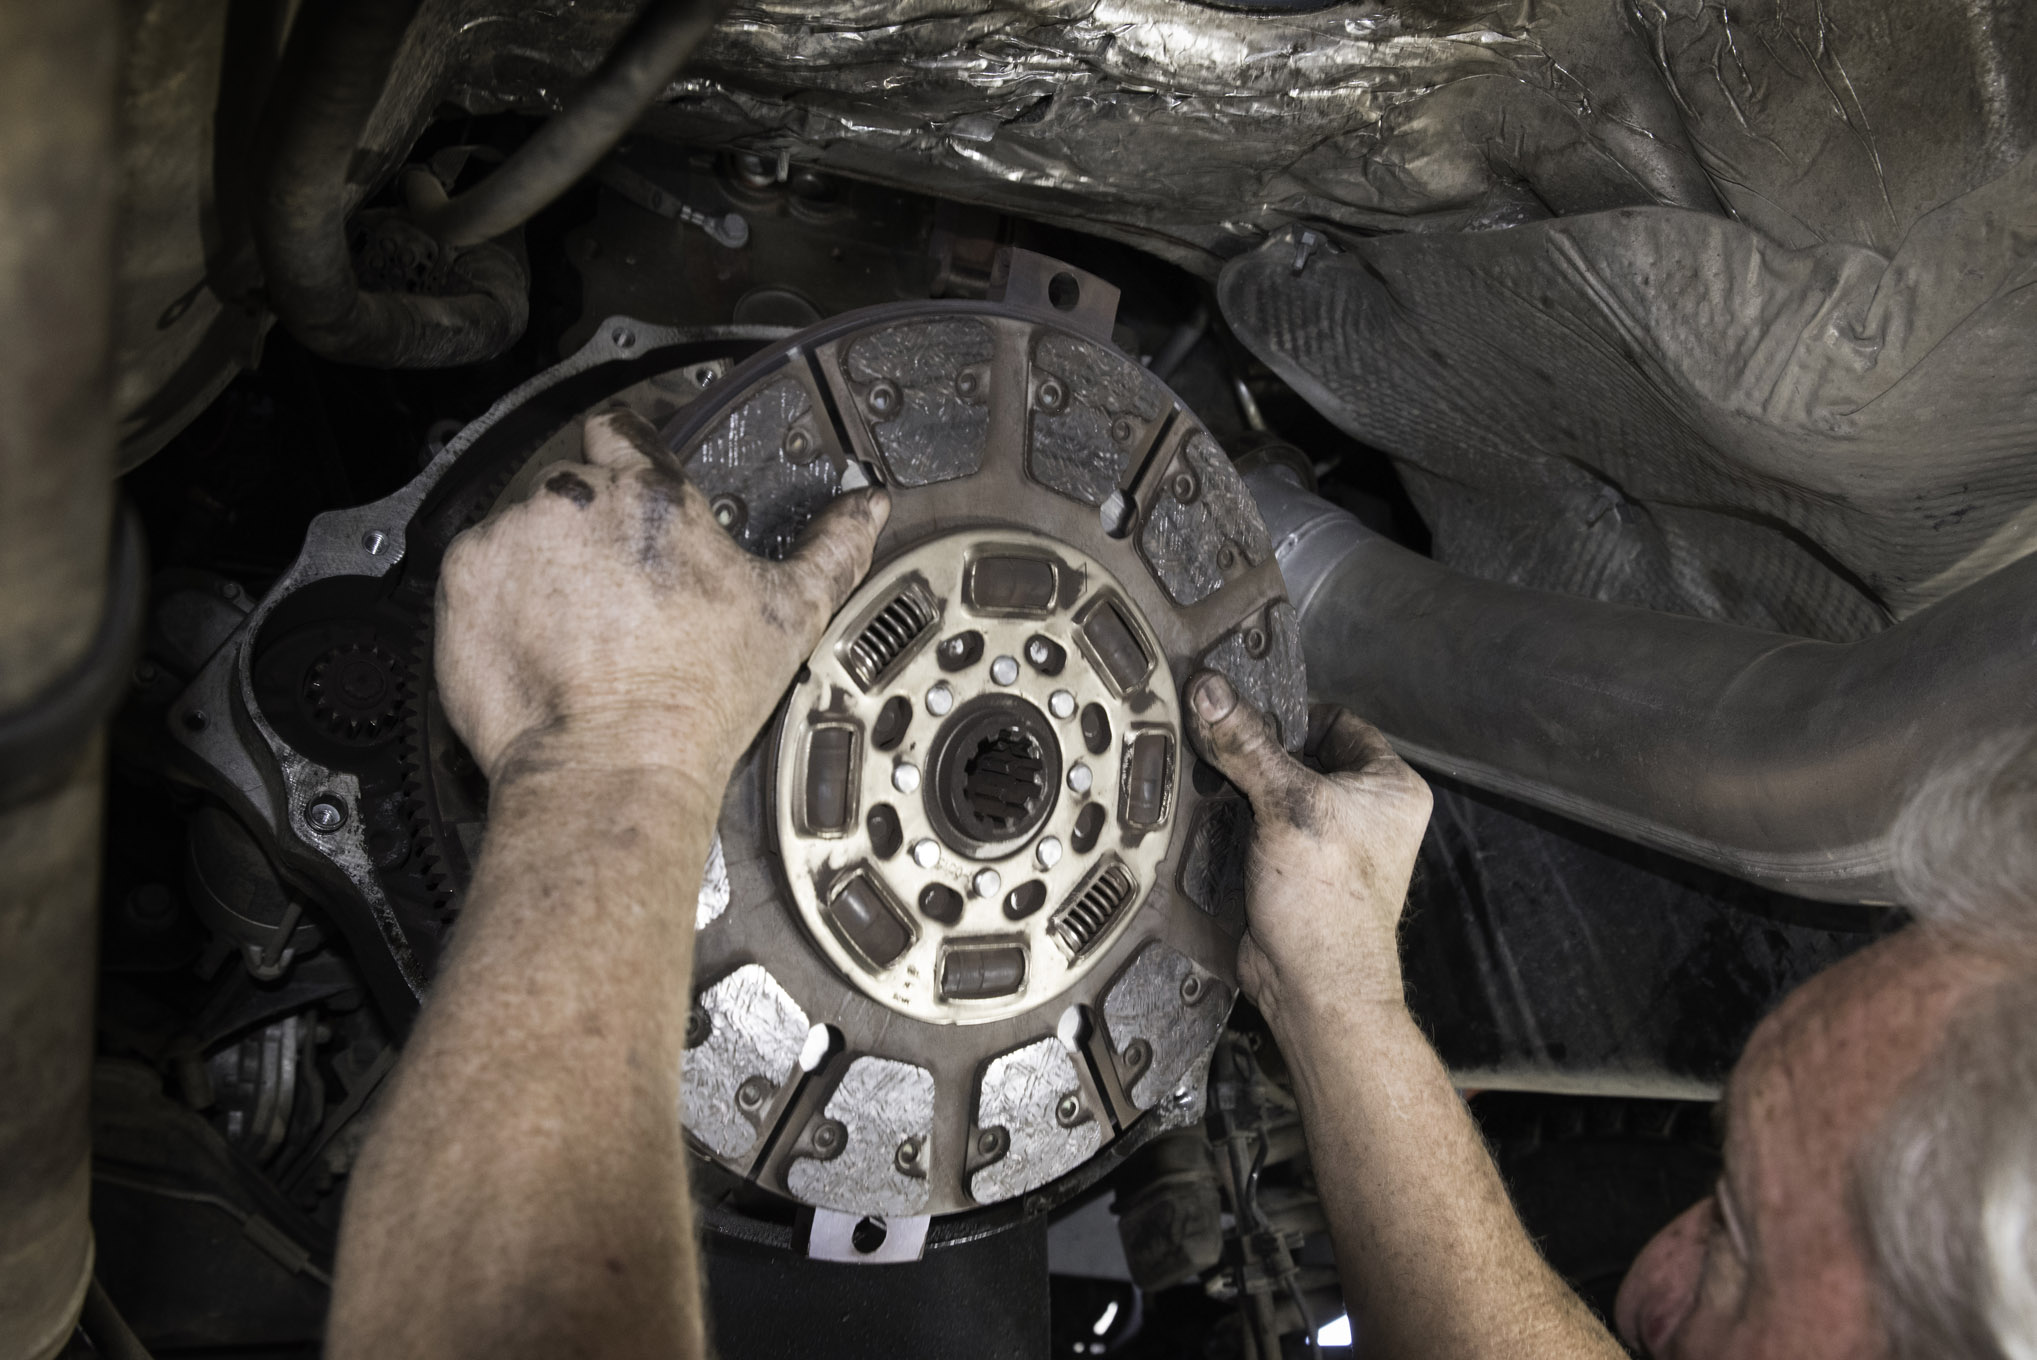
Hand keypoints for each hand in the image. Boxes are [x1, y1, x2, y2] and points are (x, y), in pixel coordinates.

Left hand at [435, 411, 889, 789]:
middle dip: (591, 524)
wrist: (610, 764)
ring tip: (578, 624)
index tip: (634, 481)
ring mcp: (511, 536)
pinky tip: (540, 640)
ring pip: (525, 526)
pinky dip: (500, 596)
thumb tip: (866, 508)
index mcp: (650, 492)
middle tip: (616, 586)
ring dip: (544, 560)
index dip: (629, 449)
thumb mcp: (789, 614)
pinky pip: (480, 569)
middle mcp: (574, 498)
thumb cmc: (698, 696)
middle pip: (574, 483)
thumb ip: (832, 545)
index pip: (624, 426)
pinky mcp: (464, 579)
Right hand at [1185, 673, 1432, 1026]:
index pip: (1338, 721)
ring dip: (1242, 789)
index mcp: (1391, 786)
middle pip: (1300, 756)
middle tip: (1219, 744)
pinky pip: (1260, 827)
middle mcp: (1366, 812)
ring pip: (1275, 792)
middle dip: (1258, 754)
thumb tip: (1212, 693)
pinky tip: (1210, 818)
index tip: (1247, 710)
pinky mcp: (1294, 868)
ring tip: (1211, 780)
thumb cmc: (1331, 907)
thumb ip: (1247, 745)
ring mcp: (1330, 842)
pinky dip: (1234, 822)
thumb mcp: (1288, 805)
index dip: (1292, 713)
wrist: (1314, 990)